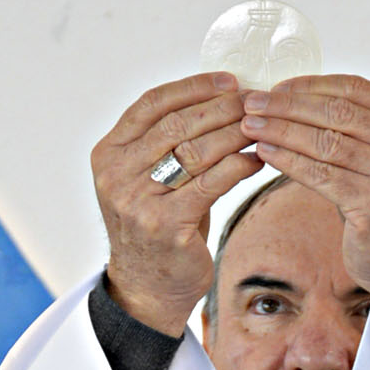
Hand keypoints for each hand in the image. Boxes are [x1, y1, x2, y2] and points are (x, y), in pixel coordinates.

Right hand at [93, 73, 263, 335]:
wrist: (148, 288)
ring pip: (197, 150)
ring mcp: (138, 201)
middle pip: (178, 123)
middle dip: (222, 108)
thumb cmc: (158, 226)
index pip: (152, 103)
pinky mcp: (166, 225)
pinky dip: (240, 166)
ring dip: (236, 134)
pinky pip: (212, 183)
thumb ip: (168, 142)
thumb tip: (219, 96)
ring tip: (262, 127)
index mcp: (108, 154)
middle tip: (255, 101)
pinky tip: (258, 160)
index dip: (194, 87)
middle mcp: (117, 175)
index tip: (229, 80)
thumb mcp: (150, 178)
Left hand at [241, 75, 369, 314]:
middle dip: (289, 105)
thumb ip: (358, 128)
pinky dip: (289, 161)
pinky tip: (266, 153)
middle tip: (253, 102)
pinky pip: (321, 176)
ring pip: (325, 143)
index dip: (311, 85)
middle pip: (337, 113)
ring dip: (281, 131)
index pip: (354, 89)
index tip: (277, 87)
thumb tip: (296, 99)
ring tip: (251, 126)